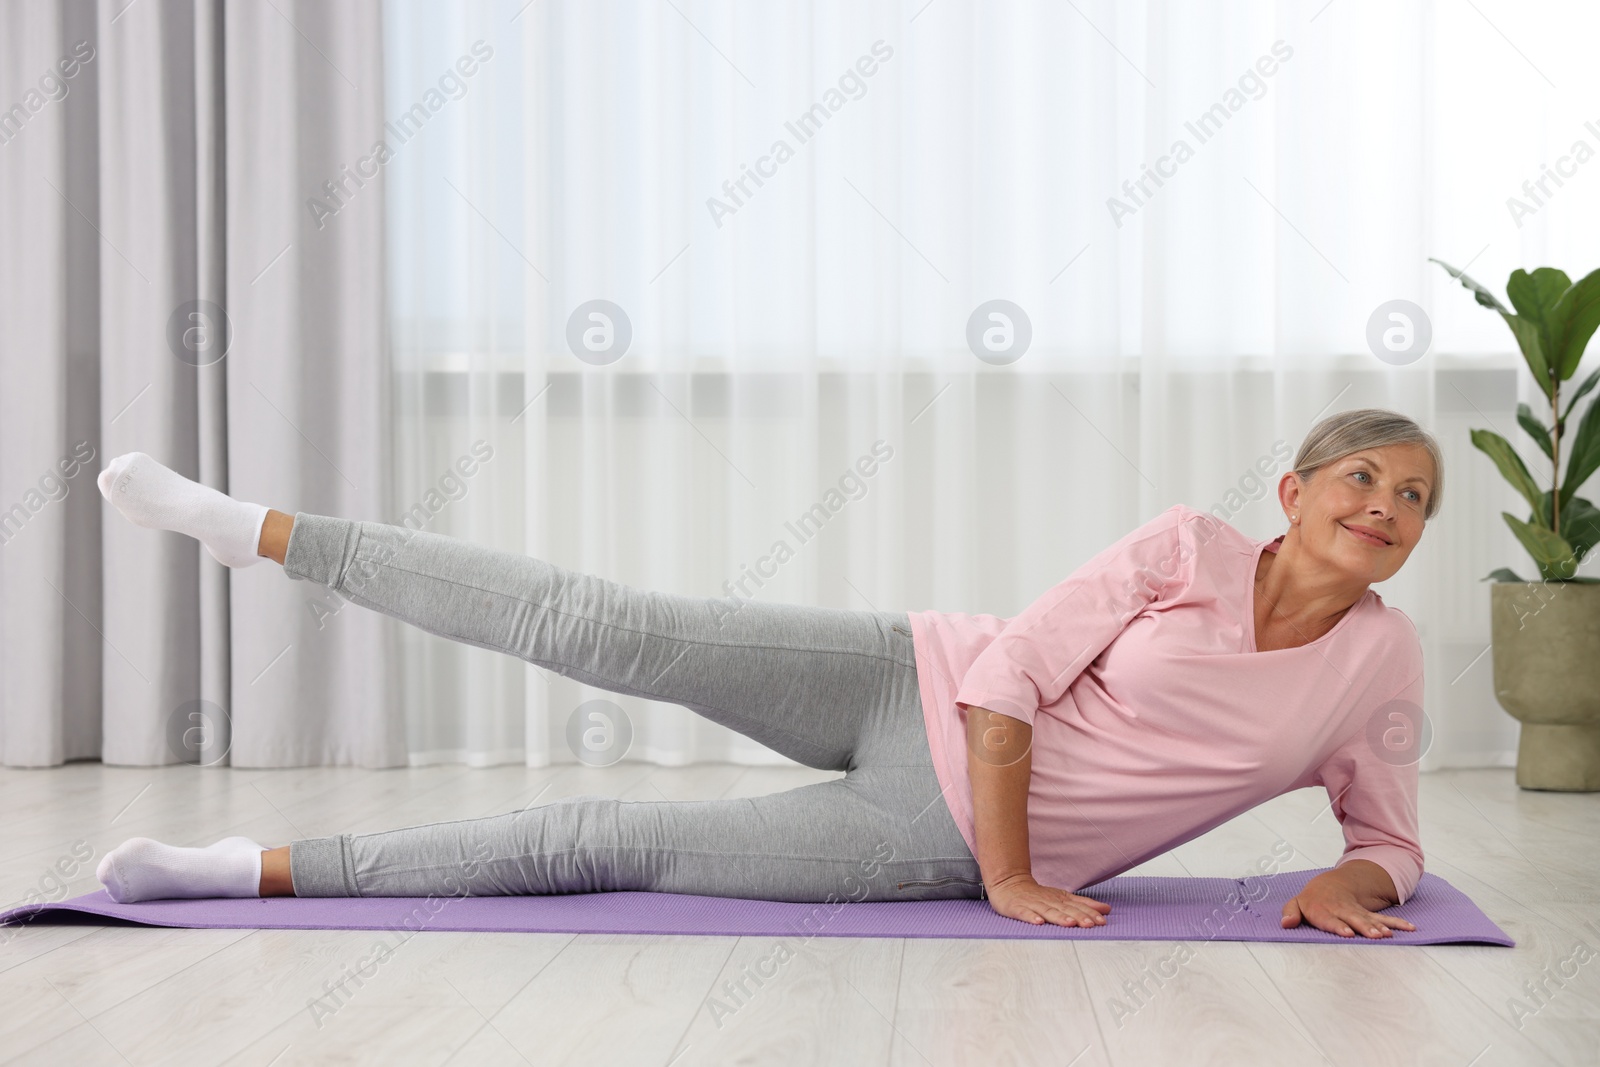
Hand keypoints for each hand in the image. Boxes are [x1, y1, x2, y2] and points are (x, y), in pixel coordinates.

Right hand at [985, 873, 1110, 927]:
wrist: (1008, 883)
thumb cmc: (1038, 895)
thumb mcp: (1063, 897)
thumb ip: (1084, 904)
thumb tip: (1107, 909)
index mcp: (1060, 899)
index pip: (1077, 906)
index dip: (1090, 913)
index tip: (1102, 920)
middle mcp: (1048, 901)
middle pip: (1065, 909)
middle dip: (1078, 916)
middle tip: (1091, 924)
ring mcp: (1033, 904)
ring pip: (1048, 911)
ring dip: (1059, 918)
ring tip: (1070, 924)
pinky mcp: (1017, 908)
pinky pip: (1024, 913)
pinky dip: (1031, 917)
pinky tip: (1038, 923)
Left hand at [1280, 871, 1416, 938]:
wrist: (1329, 885)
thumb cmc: (1311, 900)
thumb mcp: (1296, 903)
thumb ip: (1290, 913)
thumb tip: (1285, 924)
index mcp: (1322, 909)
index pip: (1330, 918)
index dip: (1338, 925)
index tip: (1347, 933)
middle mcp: (1342, 910)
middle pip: (1353, 919)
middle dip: (1363, 927)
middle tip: (1374, 936)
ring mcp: (1356, 912)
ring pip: (1370, 919)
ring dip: (1380, 927)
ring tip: (1389, 935)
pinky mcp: (1368, 915)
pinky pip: (1385, 919)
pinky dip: (1397, 923)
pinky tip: (1409, 929)